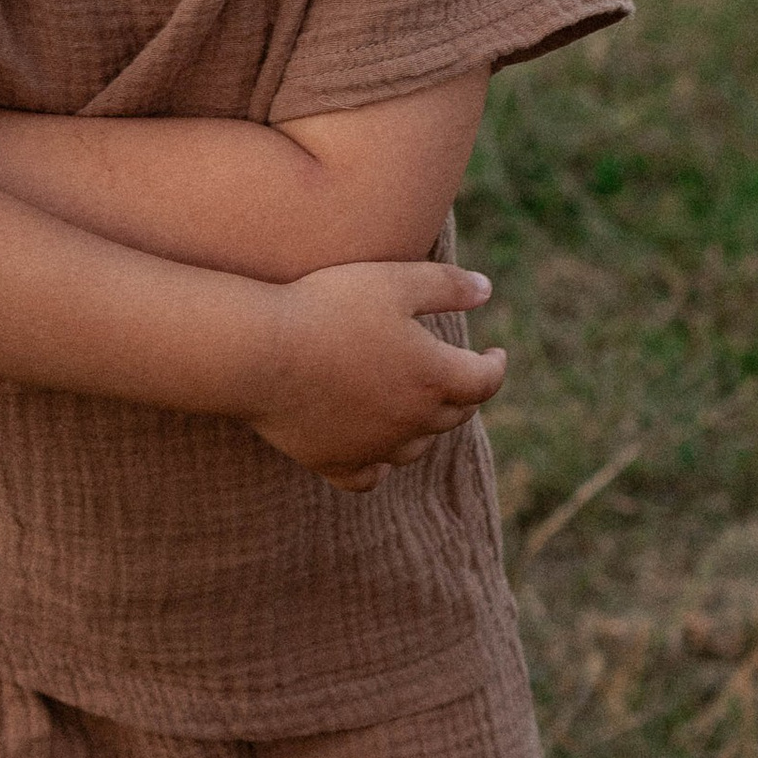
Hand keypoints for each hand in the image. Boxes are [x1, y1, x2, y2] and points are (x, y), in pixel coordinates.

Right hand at [247, 261, 506, 490]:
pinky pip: (368, 476)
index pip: (485, 381)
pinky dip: (378, 465)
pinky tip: (378, 456)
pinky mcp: (333, 462)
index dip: (495, 366)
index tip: (494, 353)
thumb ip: (447, 285)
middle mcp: (412, 420)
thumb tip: (487, 289)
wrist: (261, 353)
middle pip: (455, 416)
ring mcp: (373, 447)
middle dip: (463, 395)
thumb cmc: (329, 308)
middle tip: (459, 376)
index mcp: (435, 376)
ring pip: (416, 448)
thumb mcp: (395, 280)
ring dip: (425, 428)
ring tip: (419, 408)